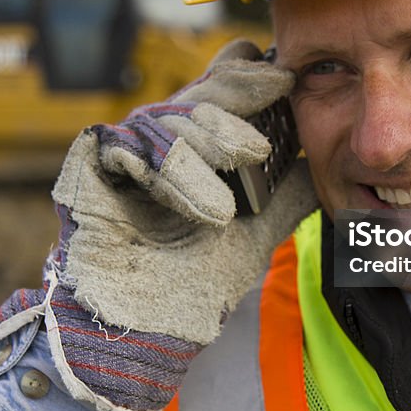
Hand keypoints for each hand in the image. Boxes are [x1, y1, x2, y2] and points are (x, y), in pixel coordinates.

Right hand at [0, 40, 317, 410]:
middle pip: (197, 95)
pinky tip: (211, 206)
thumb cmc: (189, 289)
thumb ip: (285, 199)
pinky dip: (176, 174)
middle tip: (277, 86)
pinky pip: (131, 148)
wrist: (142, 333)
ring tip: (251, 156)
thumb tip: (322, 166)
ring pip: (170, 118)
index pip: (220, 94)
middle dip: (239, 90)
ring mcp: (122, 152)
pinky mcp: (89, 165)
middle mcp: (157, 144)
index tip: (288, 76)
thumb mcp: (254, 237)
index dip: (250, 77)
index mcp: (193, 151)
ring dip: (215, 135)